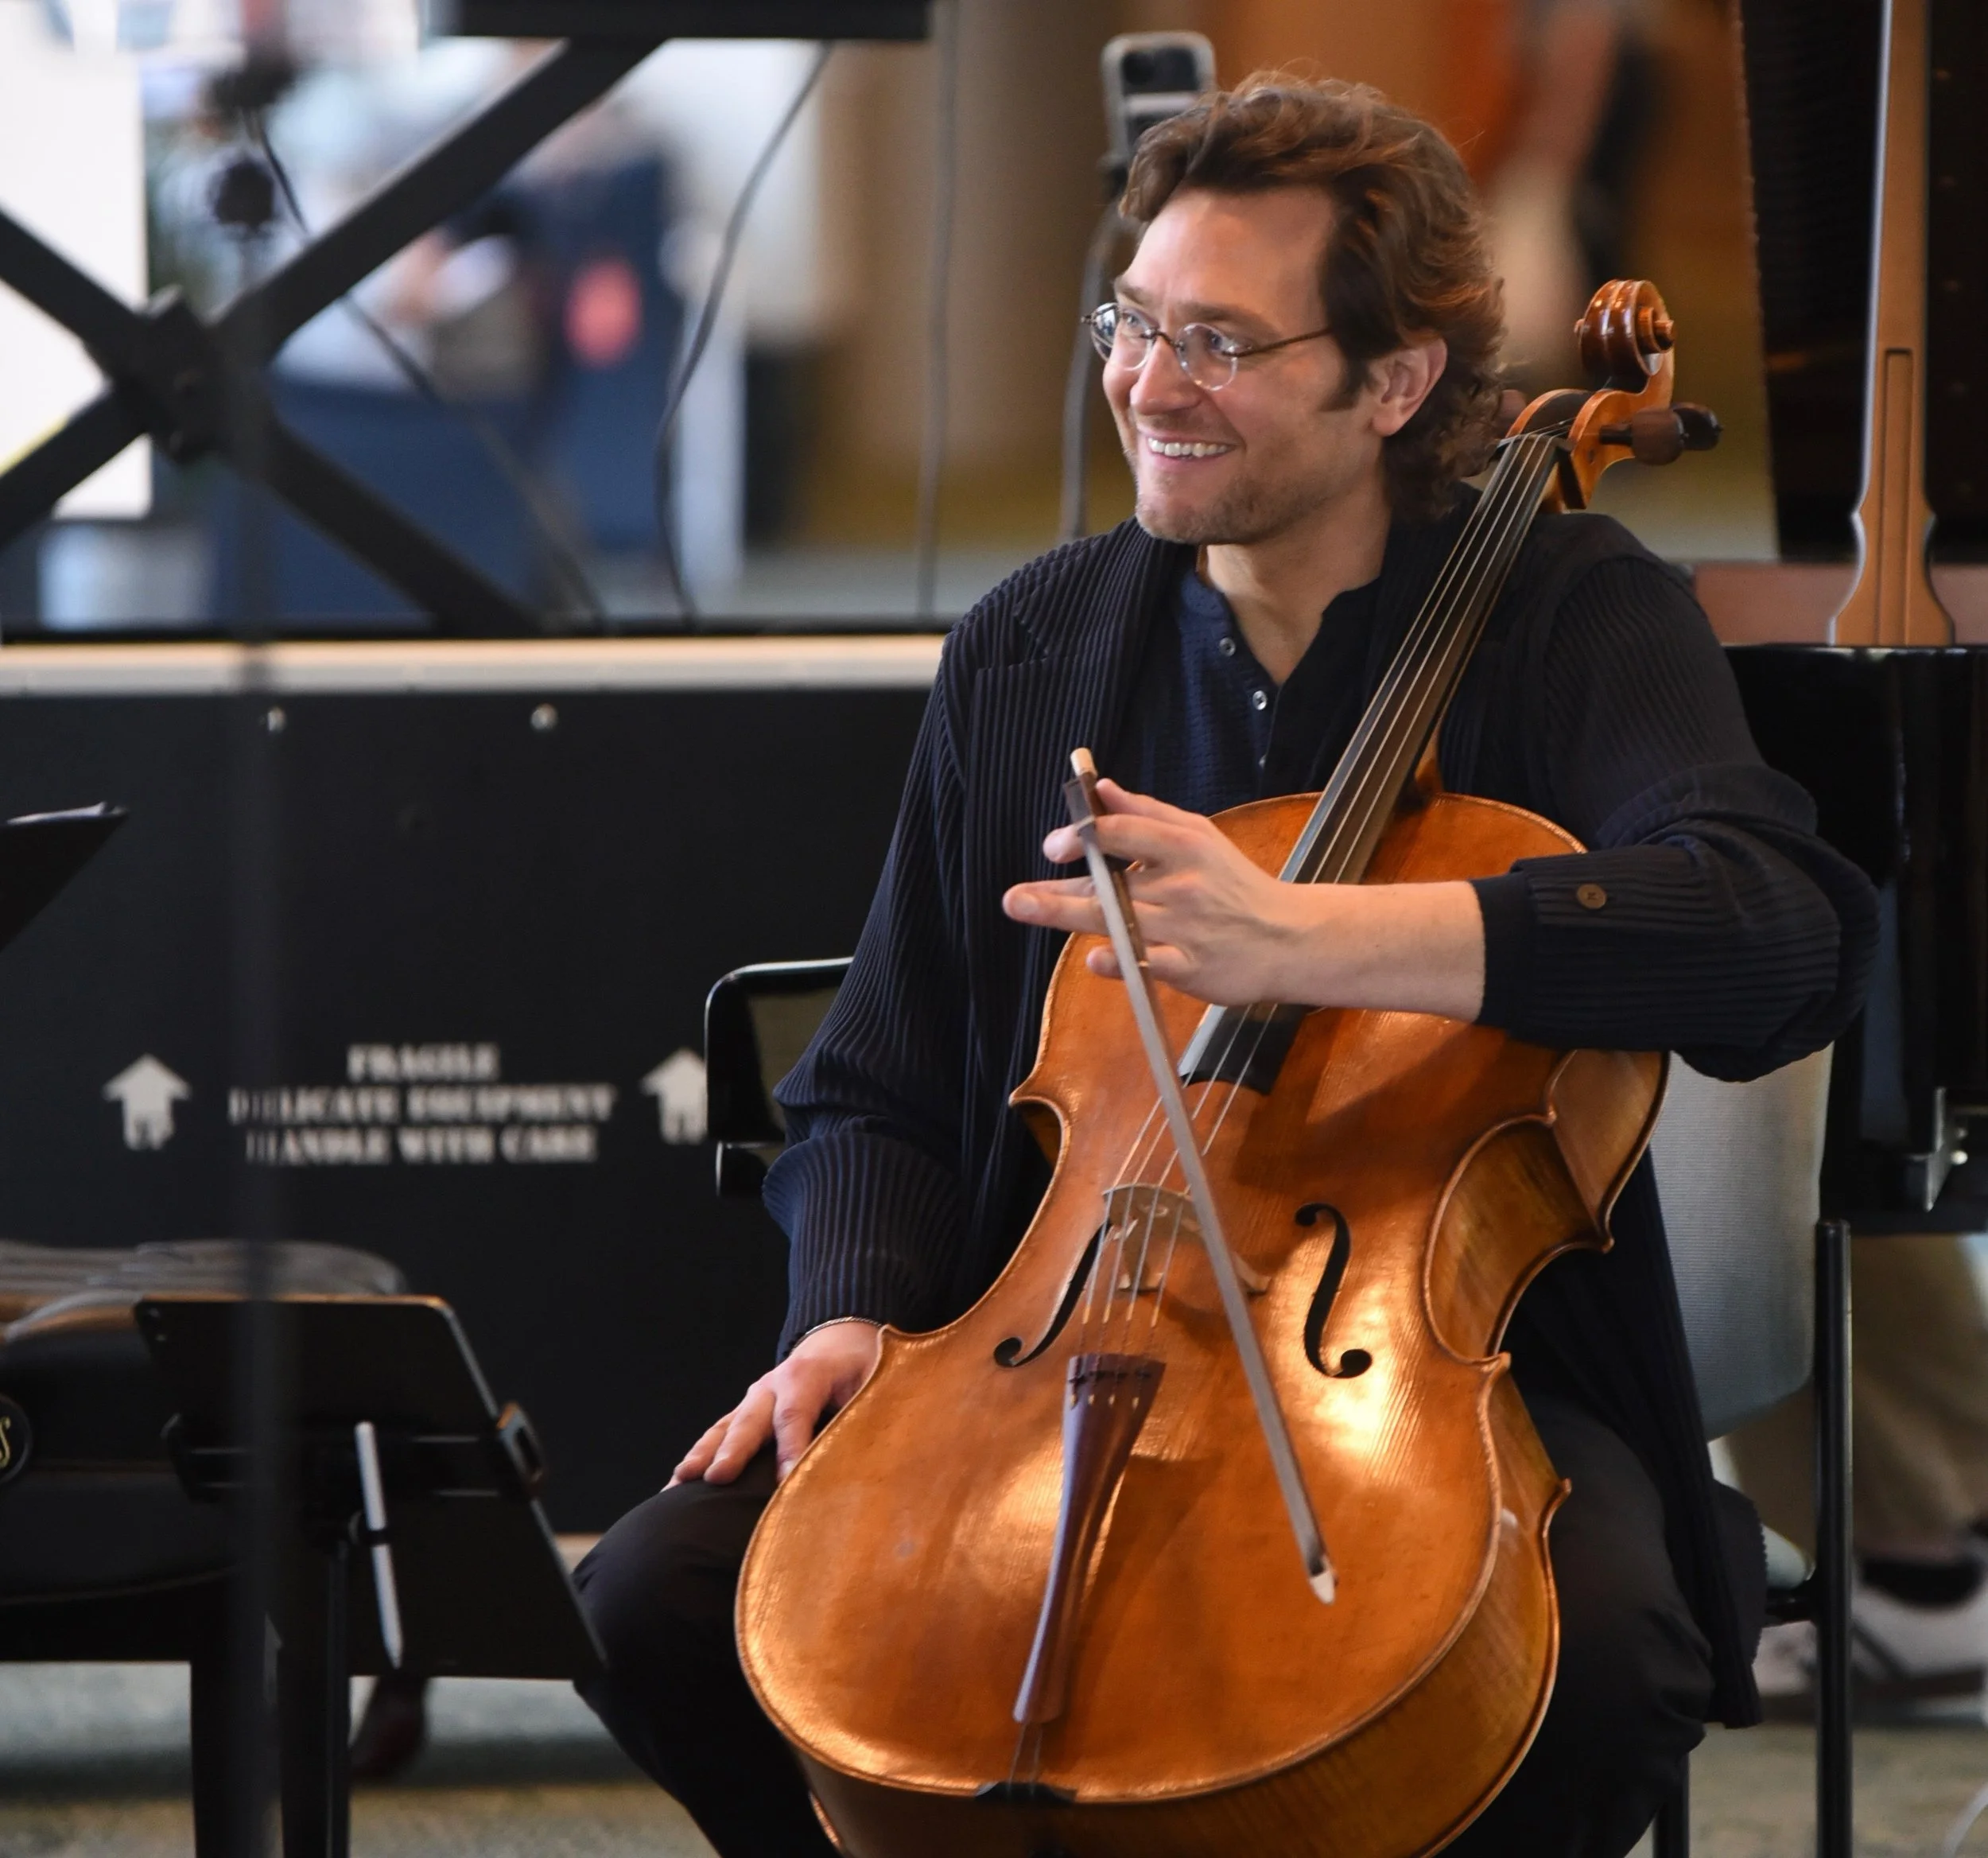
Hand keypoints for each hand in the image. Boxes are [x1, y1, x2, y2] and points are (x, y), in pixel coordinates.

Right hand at [670, 1319, 881, 1486]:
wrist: (840, 1339)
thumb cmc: (863, 1365)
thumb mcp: (875, 1381)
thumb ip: (866, 1412)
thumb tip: (869, 1458)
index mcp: (807, 1375)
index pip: (795, 1415)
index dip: (792, 1449)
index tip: (788, 1484)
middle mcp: (773, 1385)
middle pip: (751, 1420)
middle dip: (734, 1450)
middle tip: (718, 1478)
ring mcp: (755, 1398)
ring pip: (725, 1426)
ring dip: (703, 1453)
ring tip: (680, 1482)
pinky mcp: (746, 1411)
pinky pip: (719, 1432)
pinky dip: (699, 1455)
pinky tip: (677, 1481)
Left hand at [1002, 779, 1315, 1006]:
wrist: (1288, 937)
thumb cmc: (1235, 884)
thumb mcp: (1199, 836)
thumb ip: (1146, 812)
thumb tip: (1100, 788)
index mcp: (1182, 847)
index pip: (1125, 833)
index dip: (1085, 835)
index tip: (1054, 846)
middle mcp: (1180, 886)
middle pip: (1109, 887)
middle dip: (1056, 892)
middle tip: (1013, 898)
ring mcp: (1185, 929)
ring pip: (1120, 923)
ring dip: (1068, 918)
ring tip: (1027, 909)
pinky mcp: (1192, 968)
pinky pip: (1149, 964)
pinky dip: (1122, 962)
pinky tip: (1096, 959)